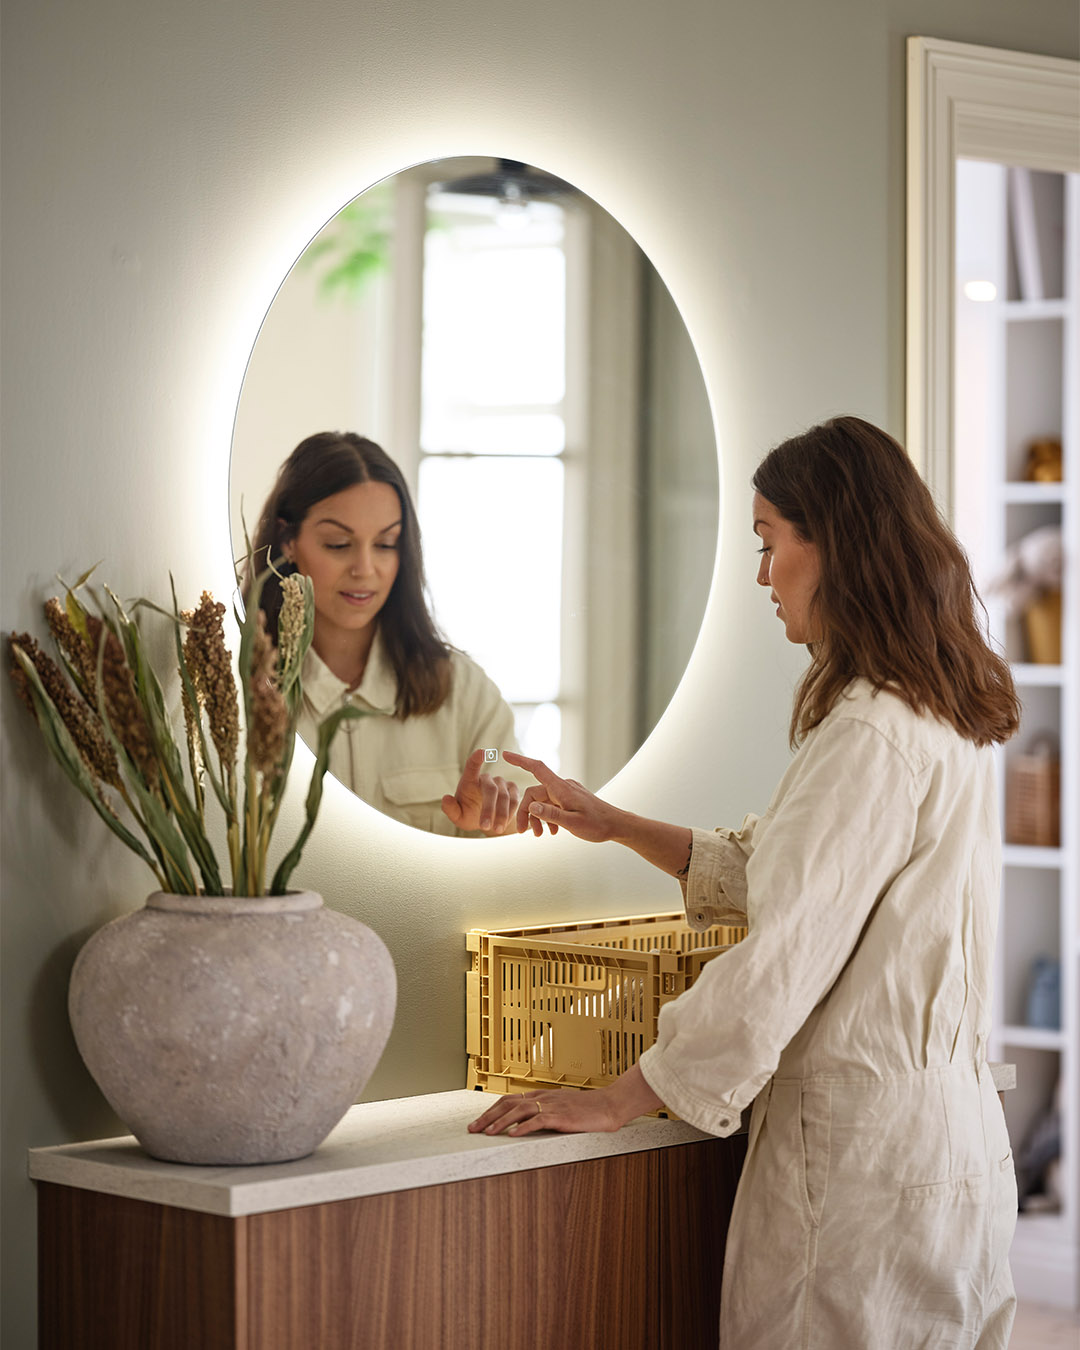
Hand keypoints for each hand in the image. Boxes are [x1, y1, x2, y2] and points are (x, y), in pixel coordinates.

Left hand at [441, 748, 519, 834]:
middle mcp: (486, 779)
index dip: (476, 759)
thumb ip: (450, 809)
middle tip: (485, 826)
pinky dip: (510, 814)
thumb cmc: (469, 815)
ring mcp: (501, 783)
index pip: (472, 766)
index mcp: (470, 780)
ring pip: (505, 796)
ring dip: (501, 815)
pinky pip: (514, 800)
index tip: (481, 752)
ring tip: (496, 830)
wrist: (488, 821)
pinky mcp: (513, 790)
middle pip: (491, 789)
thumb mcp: (458, 816)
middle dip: (488, 809)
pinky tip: (504, 825)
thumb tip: (445, 799)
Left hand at [467, 1067, 663, 1136]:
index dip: (491, 1110)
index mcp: (541, 1096)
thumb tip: (524, 1125)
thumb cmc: (588, 1110)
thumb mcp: (561, 1109)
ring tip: (487, 1133)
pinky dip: (523, 1127)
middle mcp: (543, 1098)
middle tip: (472, 1129)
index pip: (508, 1100)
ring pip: (519, 1110)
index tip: (478, 1122)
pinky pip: (538, 1119)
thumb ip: (544, 1114)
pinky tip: (513, 1134)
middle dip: (487, 1116)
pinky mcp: (561, 1116)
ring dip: (500, 1122)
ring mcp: (551, 1105)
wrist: (610, 1105)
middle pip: (508, 1103)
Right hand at [503, 751, 624, 841]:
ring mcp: (566, 793)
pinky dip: (548, 817)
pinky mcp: (570, 800)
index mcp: (561, 789)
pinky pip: (552, 805)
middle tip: (523, 832)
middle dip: (526, 812)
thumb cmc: (597, 825)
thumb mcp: (572, 823)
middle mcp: (562, 787)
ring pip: (542, 801)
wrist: (617, 825)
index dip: (520, 761)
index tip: (505, 755)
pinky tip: (552, 832)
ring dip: (537, 817)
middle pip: (534, 793)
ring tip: (539, 835)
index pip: (537, 768)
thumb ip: (551, 814)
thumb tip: (531, 806)